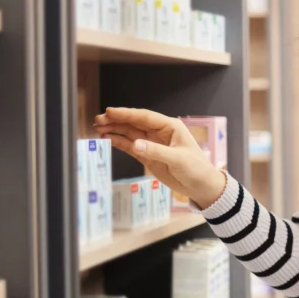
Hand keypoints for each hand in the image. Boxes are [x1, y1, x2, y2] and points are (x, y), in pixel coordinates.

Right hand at [93, 107, 226, 209]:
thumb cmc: (196, 169)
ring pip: (130, 133)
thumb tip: (135, 144)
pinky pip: (131, 146)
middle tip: (98, 119)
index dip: (127, 113)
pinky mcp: (148, 156)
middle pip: (134, 123)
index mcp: (170, 127)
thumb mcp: (178, 159)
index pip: (145, 117)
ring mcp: (152, 144)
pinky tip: (107, 138)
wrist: (200, 186)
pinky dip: (119, 142)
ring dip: (115, 130)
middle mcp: (160, 132)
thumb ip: (156, 151)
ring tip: (98, 128)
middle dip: (116, 120)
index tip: (110, 111)